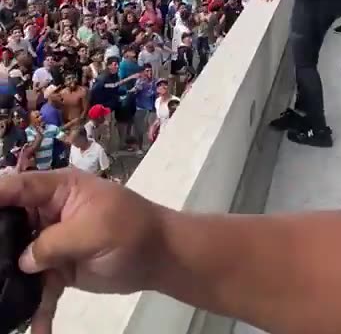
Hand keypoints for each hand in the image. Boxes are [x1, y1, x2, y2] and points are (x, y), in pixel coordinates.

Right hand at [0, 170, 160, 333]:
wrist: (159, 256)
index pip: (19, 187)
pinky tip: (37, 331)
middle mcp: (49, 213)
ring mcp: (53, 242)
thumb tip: (21, 261)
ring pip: (20, 260)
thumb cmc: (129, 229)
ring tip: (4, 300)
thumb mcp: (93, 230)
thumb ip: (53, 243)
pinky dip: (37, 311)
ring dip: (10, 280)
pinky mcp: (59, 270)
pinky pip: (40, 290)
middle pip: (12, 223)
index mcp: (59, 189)